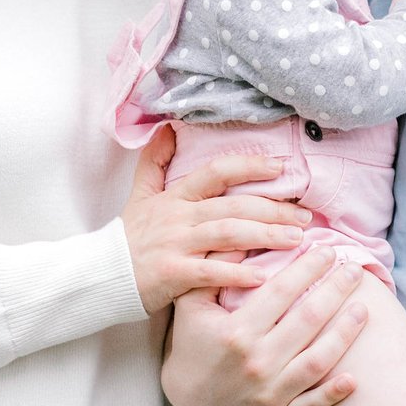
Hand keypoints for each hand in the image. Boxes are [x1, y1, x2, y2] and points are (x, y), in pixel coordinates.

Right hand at [121, 127, 311, 314]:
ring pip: (228, 234)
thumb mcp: (139, 195)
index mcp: (175, 197)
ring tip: (296, 240)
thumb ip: (155, 162)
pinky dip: (236, 273)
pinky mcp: (172, 274)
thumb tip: (169, 128)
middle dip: (273, 209)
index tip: (280, 168)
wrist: (100, 275)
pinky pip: (209, 272)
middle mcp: (178, 217)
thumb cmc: (127, 238)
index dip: (249, 166)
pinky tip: (262, 277)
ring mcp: (175, 244)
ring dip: (265, 236)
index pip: (216, 172)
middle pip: (233, 205)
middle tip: (305, 216)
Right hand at [160, 248, 369, 405]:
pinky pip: (312, 405)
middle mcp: (256, 362)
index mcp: (236, 332)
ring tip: (364, 309)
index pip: (281, 292)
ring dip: (345, 334)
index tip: (327, 250)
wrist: (186, 400)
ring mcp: (268, 393)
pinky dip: (334, 392)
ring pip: (317, 361)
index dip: (308, 268)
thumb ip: (215, 270)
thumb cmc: (192, 342)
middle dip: (336, 290)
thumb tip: (242, 233)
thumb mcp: (191, 304)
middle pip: (308, 321)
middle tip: (354, 269)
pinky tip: (355, 376)